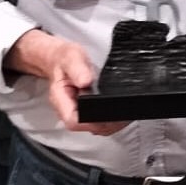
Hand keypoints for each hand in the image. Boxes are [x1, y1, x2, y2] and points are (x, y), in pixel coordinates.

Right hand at [8, 29, 128, 135]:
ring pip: (94, 127)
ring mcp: (77, 110)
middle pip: (87, 127)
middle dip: (106, 125)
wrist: (61, 58)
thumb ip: (77, 69)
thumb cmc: (64, 58)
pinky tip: (119, 113)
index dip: (91, 122)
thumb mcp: (71, 57)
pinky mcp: (85, 109)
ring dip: (110, 124)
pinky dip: (110, 119)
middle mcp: (68, 109)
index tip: (108, 115)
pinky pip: (97, 120)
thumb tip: (85, 81)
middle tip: (123, 116)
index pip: (74, 121)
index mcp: (61, 99)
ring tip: (124, 116)